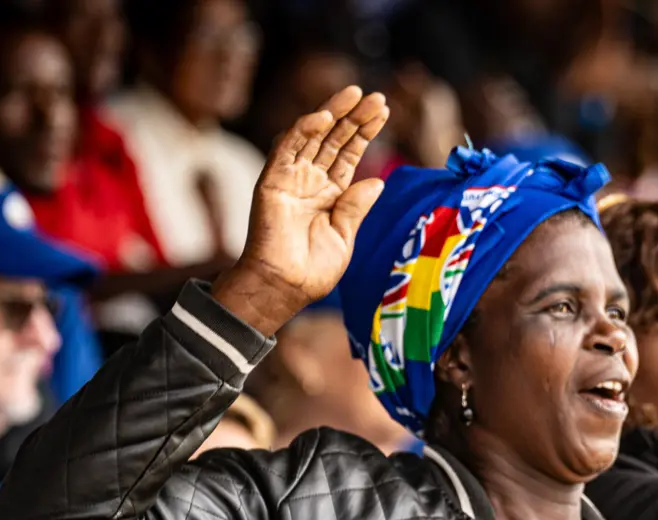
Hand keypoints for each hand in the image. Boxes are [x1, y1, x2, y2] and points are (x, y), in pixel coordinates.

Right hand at [212, 87, 388, 335]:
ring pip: (314, 136)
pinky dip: (304, 130)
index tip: (385, 112)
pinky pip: (287, 148)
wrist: (284, 287)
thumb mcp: (344, 237)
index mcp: (330, 194)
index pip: (350, 155)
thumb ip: (357, 207)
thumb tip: (378, 180)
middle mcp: (311, 181)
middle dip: (355, 117)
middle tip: (378, 97)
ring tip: (356, 94)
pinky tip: (324, 116)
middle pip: (335, 139)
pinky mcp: (272, 181)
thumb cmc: (313, 271)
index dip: (365, 133)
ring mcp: (291, 178)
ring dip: (334, 112)